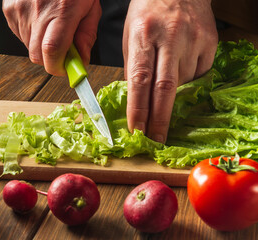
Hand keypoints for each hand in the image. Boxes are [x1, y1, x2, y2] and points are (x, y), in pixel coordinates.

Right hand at [3, 0, 100, 75]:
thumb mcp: (91, 8)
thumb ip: (87, 36)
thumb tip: (80, 61)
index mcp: (62, 11)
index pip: (52, 51)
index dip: (58, 68)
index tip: (67, 69)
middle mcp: (38, 11)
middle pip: (37, 56)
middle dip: (50, 60)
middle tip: (62, 50)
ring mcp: (20, 10)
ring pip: (29, 47)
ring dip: (42, 45)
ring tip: (51, 25)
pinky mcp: (9, 9)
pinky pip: (20, 35)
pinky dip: (31, 34)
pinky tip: (40, 19)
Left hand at [123, 0, 217, 142]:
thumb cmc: (147, 12)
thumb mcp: (130, 36)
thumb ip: (133, 68)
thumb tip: (136, 101)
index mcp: (143, 35)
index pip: (139, 80)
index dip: (138, 109)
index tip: (137, 131)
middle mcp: (170, 37)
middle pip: (165, 87)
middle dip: (160, 119)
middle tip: (156, 140)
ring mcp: (194, 40)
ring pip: (183, 83)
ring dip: (172, 94)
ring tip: (165, 81)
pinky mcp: (210, 43)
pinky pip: (198, 74)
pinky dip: (187, 80)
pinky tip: (180, 68)